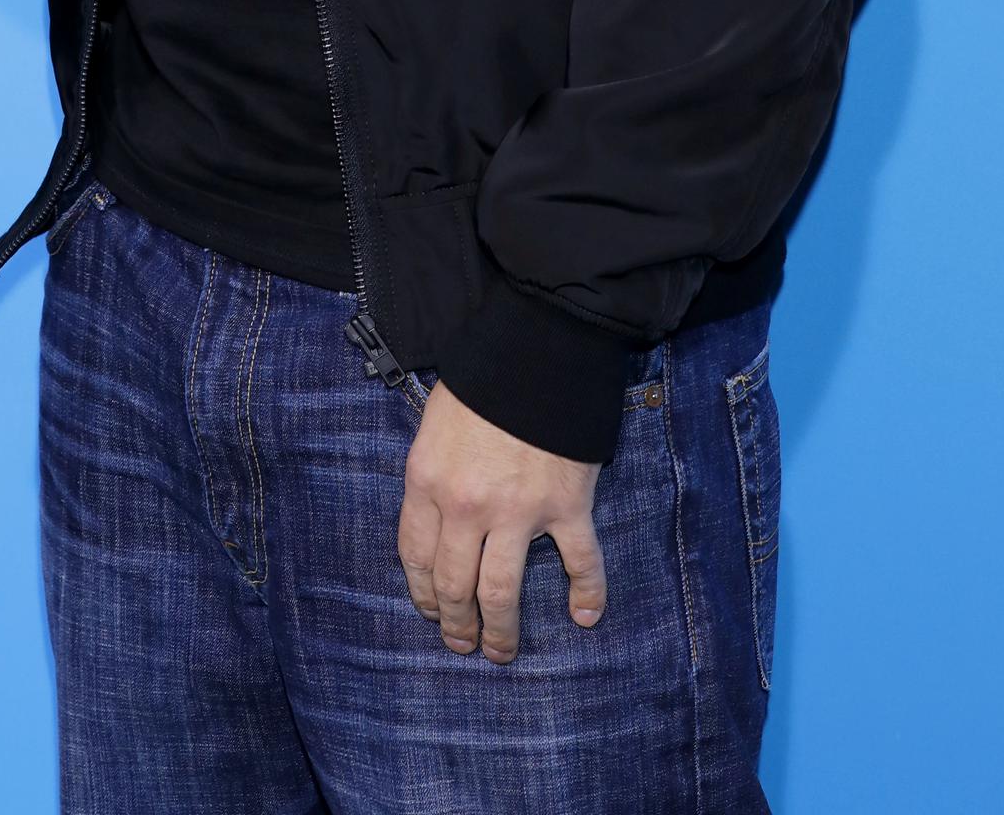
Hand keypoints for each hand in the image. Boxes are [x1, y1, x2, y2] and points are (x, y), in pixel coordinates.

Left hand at [398, 382, 606, 662]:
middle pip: (456, 586)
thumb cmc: (480, 382)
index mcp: (428, 484)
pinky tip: (585, 617)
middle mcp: (468, 508)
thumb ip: (432, 477)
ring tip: (501, 653)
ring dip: (502, 631)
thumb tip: (435, 521)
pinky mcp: (566, 506)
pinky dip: (587, 594)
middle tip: (463, 645)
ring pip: (503, 592)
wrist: (534, 350)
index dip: (423, 593)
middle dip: (456, 625)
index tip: (430, 612)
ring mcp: (519, 512)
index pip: (416, 557)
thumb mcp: (433, 427)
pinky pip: (580, 563)